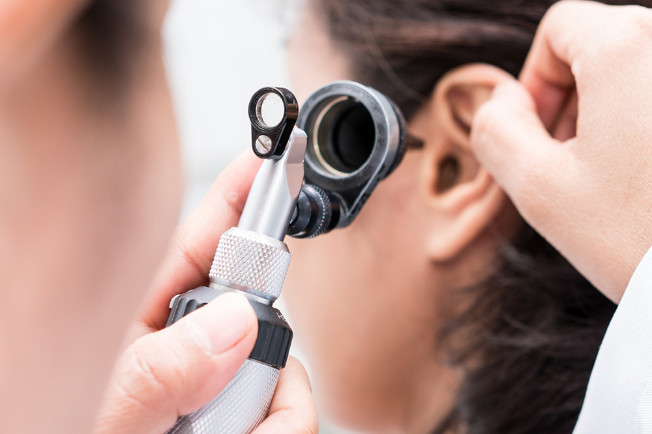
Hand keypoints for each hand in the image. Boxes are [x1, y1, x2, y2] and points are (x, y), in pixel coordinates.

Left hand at [93, 152, 317, 432]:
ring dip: (269, 414)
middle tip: (227, 406)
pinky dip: (279, 430)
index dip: (244, 188)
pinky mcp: (254, 413)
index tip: (278, 151)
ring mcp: (227, 380)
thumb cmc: (68, 424)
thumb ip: (159, 372)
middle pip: (266, 311)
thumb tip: (234, 325)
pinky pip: (296, 411)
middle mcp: (196, 341)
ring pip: (289, 370)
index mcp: (147, 317)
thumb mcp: (105, 412)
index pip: (205, 235)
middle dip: (265, 359)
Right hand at [471, 1, 651, 301]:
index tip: (538, 137)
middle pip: (601, 47)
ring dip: (610, 118)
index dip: (534, 82)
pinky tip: (646, 180)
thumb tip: (501, 99)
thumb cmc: (639, 239)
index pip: (559, 28)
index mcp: (629, 49)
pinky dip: (643, 129)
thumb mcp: (536, 187)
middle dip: (572, 102)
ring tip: (612, 179)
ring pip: (638, 74)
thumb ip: (495, 129)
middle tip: (570, 166)